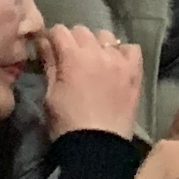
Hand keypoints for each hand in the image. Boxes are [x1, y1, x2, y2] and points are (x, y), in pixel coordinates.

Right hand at [39, 23, 147, 143]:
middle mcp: (98, 52)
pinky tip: (115, 64)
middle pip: (82, 31)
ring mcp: (119, 61)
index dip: (51, 38)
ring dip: (97, 44)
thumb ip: (49, 65)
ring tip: (93, 61)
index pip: (60, 31)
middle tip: (70, 59)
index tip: (49, 49)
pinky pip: (131, 49)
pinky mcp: (135, 72)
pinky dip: (122, 52)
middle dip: (72, 40)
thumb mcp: (50, 94)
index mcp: (73, 57)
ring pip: (106, 36)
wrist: (97, 147)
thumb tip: (44, 41)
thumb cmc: (66, 124)